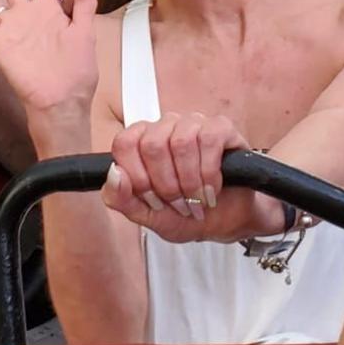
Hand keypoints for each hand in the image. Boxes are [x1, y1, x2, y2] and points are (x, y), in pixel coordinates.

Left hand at [100, 112, 267, 243]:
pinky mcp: (221, 127)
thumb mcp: (150, 218)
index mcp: (142, 142)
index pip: (125, 144)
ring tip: (198, 200)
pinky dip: (210, 172)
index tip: (154, 201)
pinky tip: (213, 188)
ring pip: (180, 142)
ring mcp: (193, 123)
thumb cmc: (188, 215)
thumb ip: (121, 200)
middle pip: (152, 144)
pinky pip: (209, 140)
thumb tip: (114, 173)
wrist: (229, 220)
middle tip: (181, 204)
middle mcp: (165, 126)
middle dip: (167, 185)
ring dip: (190, 182)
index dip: (138, 177)